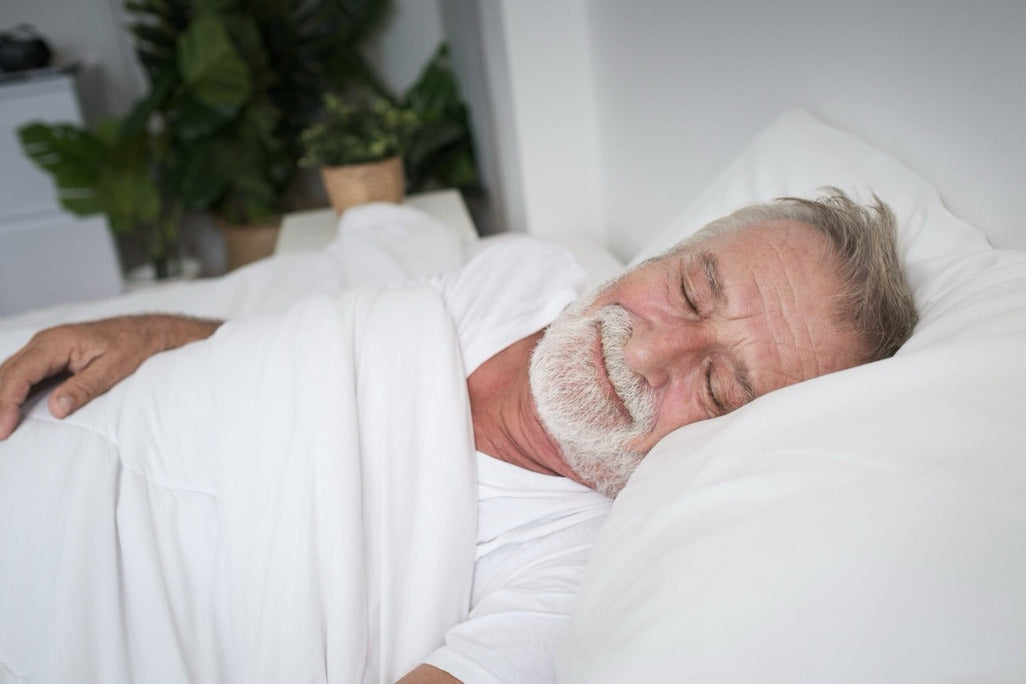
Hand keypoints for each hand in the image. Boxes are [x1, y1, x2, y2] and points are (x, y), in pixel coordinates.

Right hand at [0, 314, 220, 439]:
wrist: (146, 331)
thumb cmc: (133, 347)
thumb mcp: (113, 370)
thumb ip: (84, 388)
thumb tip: (56, 409)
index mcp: (56, 343)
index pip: (20, 374)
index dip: (6, 402)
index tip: (3, 428)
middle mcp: (44, 342)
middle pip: (7, 374)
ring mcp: (44, 347)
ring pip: (9, 373)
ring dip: (0, 398)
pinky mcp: (48, 356)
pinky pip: (21, 374)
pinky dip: (10, 391)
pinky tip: (7, 410)